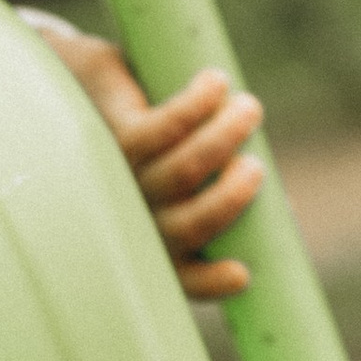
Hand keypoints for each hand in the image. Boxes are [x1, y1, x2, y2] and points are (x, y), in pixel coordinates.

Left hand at [34, 29, 265, 300]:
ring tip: (249, 108)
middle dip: (230, 200)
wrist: (75, 78)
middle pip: (187, 226)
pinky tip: (217, 83)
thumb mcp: (178, 168)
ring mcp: (121, 178)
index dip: (210, 283)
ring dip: (223, 139)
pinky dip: (197, 106)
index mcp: (153, 238)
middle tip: (256, 168)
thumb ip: (221, 189)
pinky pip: (163, 128)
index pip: (179, 276)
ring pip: (180, 172)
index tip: (242, 274)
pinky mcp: (114, 135)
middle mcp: (133, 217)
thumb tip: (284, 212)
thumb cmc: (144, 131)